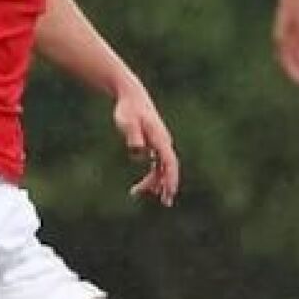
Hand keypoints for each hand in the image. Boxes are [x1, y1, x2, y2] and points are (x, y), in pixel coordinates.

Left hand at [112, 86, 178, 205]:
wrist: (131, 97)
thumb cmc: (128, 110)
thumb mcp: (127, 122)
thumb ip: (133, 136)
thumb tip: (138, 151)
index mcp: (160, 139)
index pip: (170, 163)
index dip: (171, 178)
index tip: (170, 192)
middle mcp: (163, 143)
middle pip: (168, 168)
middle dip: (167, 185)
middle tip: (165, 202)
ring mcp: (160, 144)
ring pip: (162, 168)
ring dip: (155, 183)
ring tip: (137, 194)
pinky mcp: (153, 145)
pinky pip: (156, 165)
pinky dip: (152, 177)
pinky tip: (142, 188)